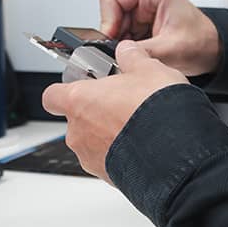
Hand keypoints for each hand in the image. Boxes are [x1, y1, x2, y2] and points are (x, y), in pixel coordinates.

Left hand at [41, 41, 187, 179]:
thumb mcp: (149, 69)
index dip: (64, 90)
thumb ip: (132, 57)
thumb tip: (127, 50)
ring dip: (108, 133)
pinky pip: (108, 160)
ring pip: (92, 141)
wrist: (176, 153)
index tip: (82, 86)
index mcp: (79, 101)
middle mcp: (78, 132)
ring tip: (136, 123)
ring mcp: (90, 157)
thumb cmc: (155, 112)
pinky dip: (121, 152)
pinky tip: (143, 142)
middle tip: (121, 102)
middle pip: (76, 118)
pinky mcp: (106, 175)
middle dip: (96, 111)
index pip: (52, 95)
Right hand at [98, 0, 221, 76]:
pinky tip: (143, 48)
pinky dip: (128, 42)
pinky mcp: (142, 17)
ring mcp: (143, 4)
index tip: (114, 41)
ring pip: (114, 22)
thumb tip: (116, 54)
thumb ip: (140, 51)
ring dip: (123, 40)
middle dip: (117, 34)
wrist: (214, 48)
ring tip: (143, 50)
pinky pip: (122, 29)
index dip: (108, 20)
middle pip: (110, 10)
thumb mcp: (170, 50)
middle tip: (130, 50)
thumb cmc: (202, 42)